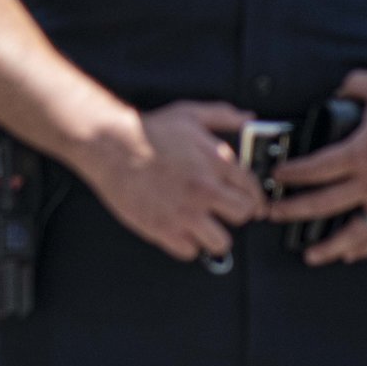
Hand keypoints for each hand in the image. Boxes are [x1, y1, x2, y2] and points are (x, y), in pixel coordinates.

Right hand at [76, 102, 265, 262]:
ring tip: (203, 227)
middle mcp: (205, 190)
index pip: (253, 189)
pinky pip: (189, 252)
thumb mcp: (189, 114)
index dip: (255, 198)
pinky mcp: (163, 229)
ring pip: (220, 242)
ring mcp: (185, 212)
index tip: (252, 204)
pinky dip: (185, 245)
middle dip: (236, 214)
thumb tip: (246, 117)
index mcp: (216, 163)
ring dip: (213, 236)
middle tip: (225, 212)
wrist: (110, 146)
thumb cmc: (146, 132)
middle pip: (243, 216)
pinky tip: (180, 231)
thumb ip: (222, 115)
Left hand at [267, 71, 366, 265]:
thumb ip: (353, 85)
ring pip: (354, 231)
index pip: (315, 169)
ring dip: (328, 245)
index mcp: (363, 153)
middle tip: (272, 214)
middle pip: (323, 204)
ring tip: (309, 253)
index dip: (290, 174)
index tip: (277, 177)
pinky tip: (352, 254)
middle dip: (292, 210)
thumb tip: (337, 89)